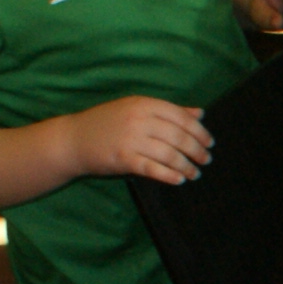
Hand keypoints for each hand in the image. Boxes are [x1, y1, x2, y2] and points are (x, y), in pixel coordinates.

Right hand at [73, 97, 213, 184]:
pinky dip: (169, 175)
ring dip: (186, 165)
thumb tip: (201, 113)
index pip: (181, 117)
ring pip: (169, 154)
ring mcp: (130, 139)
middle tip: (206, 159)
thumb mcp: (136, 109)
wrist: (72, 139)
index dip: (199, 131)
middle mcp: (139, 119)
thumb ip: (169, 111)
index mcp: (144, 104)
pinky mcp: (123, 159)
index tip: (209, 143)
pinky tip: (179, 179)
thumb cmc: (107, 123)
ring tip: (195, 173)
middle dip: (196, 150)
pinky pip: (152, 168)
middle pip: (178, 136)